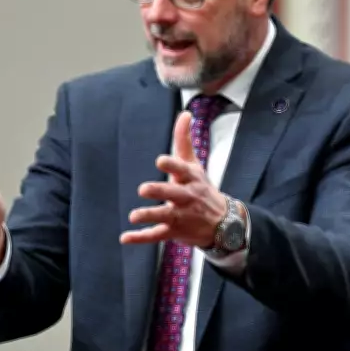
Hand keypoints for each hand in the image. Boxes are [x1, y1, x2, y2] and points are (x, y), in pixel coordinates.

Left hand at [120, 111, 226, 247]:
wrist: (224, 223)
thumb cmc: (202, 189)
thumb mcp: (195, 165)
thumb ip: (184, 140)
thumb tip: (185, 113)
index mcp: (191, 179)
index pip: (182, 170)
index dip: (172, 165)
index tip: (160, 161)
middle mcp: (187, 197)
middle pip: (173, 193)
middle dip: (160, 191)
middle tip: (144, 189)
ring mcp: (181, 216)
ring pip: (165, 216)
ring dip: (150, 215)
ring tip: (134, 215)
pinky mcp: (174, 231)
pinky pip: (156, 235)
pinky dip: (141, 237)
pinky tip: (125, 237)